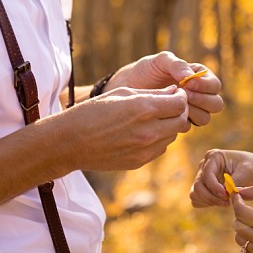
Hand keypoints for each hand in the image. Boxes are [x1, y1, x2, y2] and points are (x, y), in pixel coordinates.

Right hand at [58, 85, 190, 170]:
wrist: (70, 142)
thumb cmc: (93, 111)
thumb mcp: (122, 93)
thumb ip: (152, 93)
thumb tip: (174, 91)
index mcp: (144, 109)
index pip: (180, 103)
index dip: (180, 97)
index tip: (175, 94)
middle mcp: (149, 131)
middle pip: (182, 121)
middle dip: (178, 112)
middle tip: (168, 106)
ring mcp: (145, 149)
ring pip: (173, 136)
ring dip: (169, 126)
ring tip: (152, 119)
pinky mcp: (139, 161)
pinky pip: (160, 149)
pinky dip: (158, 140)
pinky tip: (142, 132)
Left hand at [112, 52, 223, 127]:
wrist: (128, 87)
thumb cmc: (145, 71)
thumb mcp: (160, 61)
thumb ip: (176, 64)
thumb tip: (190, 76)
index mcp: (198, 78)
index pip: (215, 85)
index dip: (205, 85)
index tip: (188, 83)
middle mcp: (198, 95)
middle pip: (216, 104)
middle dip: (202, 100)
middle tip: (184, 95)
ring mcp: (189, 111)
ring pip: (206, 118)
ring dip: (193, 112)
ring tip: (174, 105)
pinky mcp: (178, 123)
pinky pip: (189, 127)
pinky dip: (181, 121)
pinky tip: (167, 114)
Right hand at [189, 149, 252, 207]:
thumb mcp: (248, 171)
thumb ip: (236, 180)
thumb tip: (225, 191)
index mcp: (214, 156)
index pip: (206, 174)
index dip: (214, 188)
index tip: (226, 196)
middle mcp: (205, 165)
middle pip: (198, 185)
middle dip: (211, 197)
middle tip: (227, 202)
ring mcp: (203, 176)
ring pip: (195, 193)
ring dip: (209, 201)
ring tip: (226, 202)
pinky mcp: (204, 188)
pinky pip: (197, 200)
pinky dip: (207, 204)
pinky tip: (221, 203)